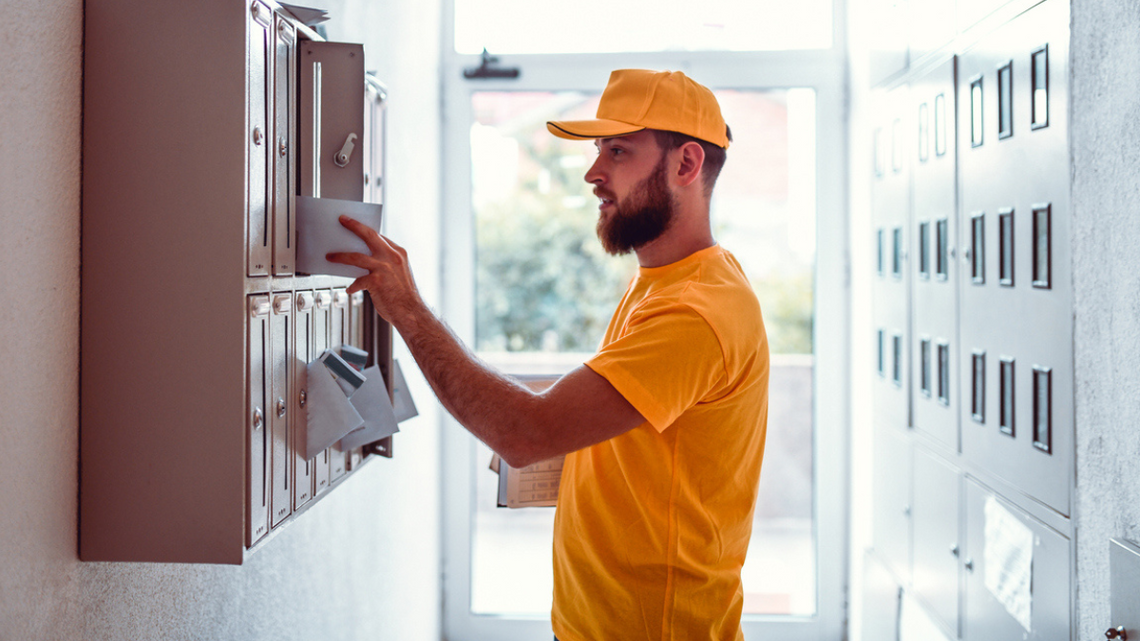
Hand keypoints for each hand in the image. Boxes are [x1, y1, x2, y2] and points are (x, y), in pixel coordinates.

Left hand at [326, 215, 422, 329]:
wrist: (411, 313)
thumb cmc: (405, 297)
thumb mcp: (399, 273)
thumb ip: (385, 264)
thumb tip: (366, 261)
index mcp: (399, 253)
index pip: (380, 236)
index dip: (367, 230)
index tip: (357, 226)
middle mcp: (392, 257)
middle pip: (369, 235)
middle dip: (353, 226)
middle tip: (343, 220)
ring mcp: (383, 268)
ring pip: (355, 256)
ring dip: (340, 256)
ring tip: (330, 257)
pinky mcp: (375, 281)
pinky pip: (357, 281)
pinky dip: (352, 286)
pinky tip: (349, 289)